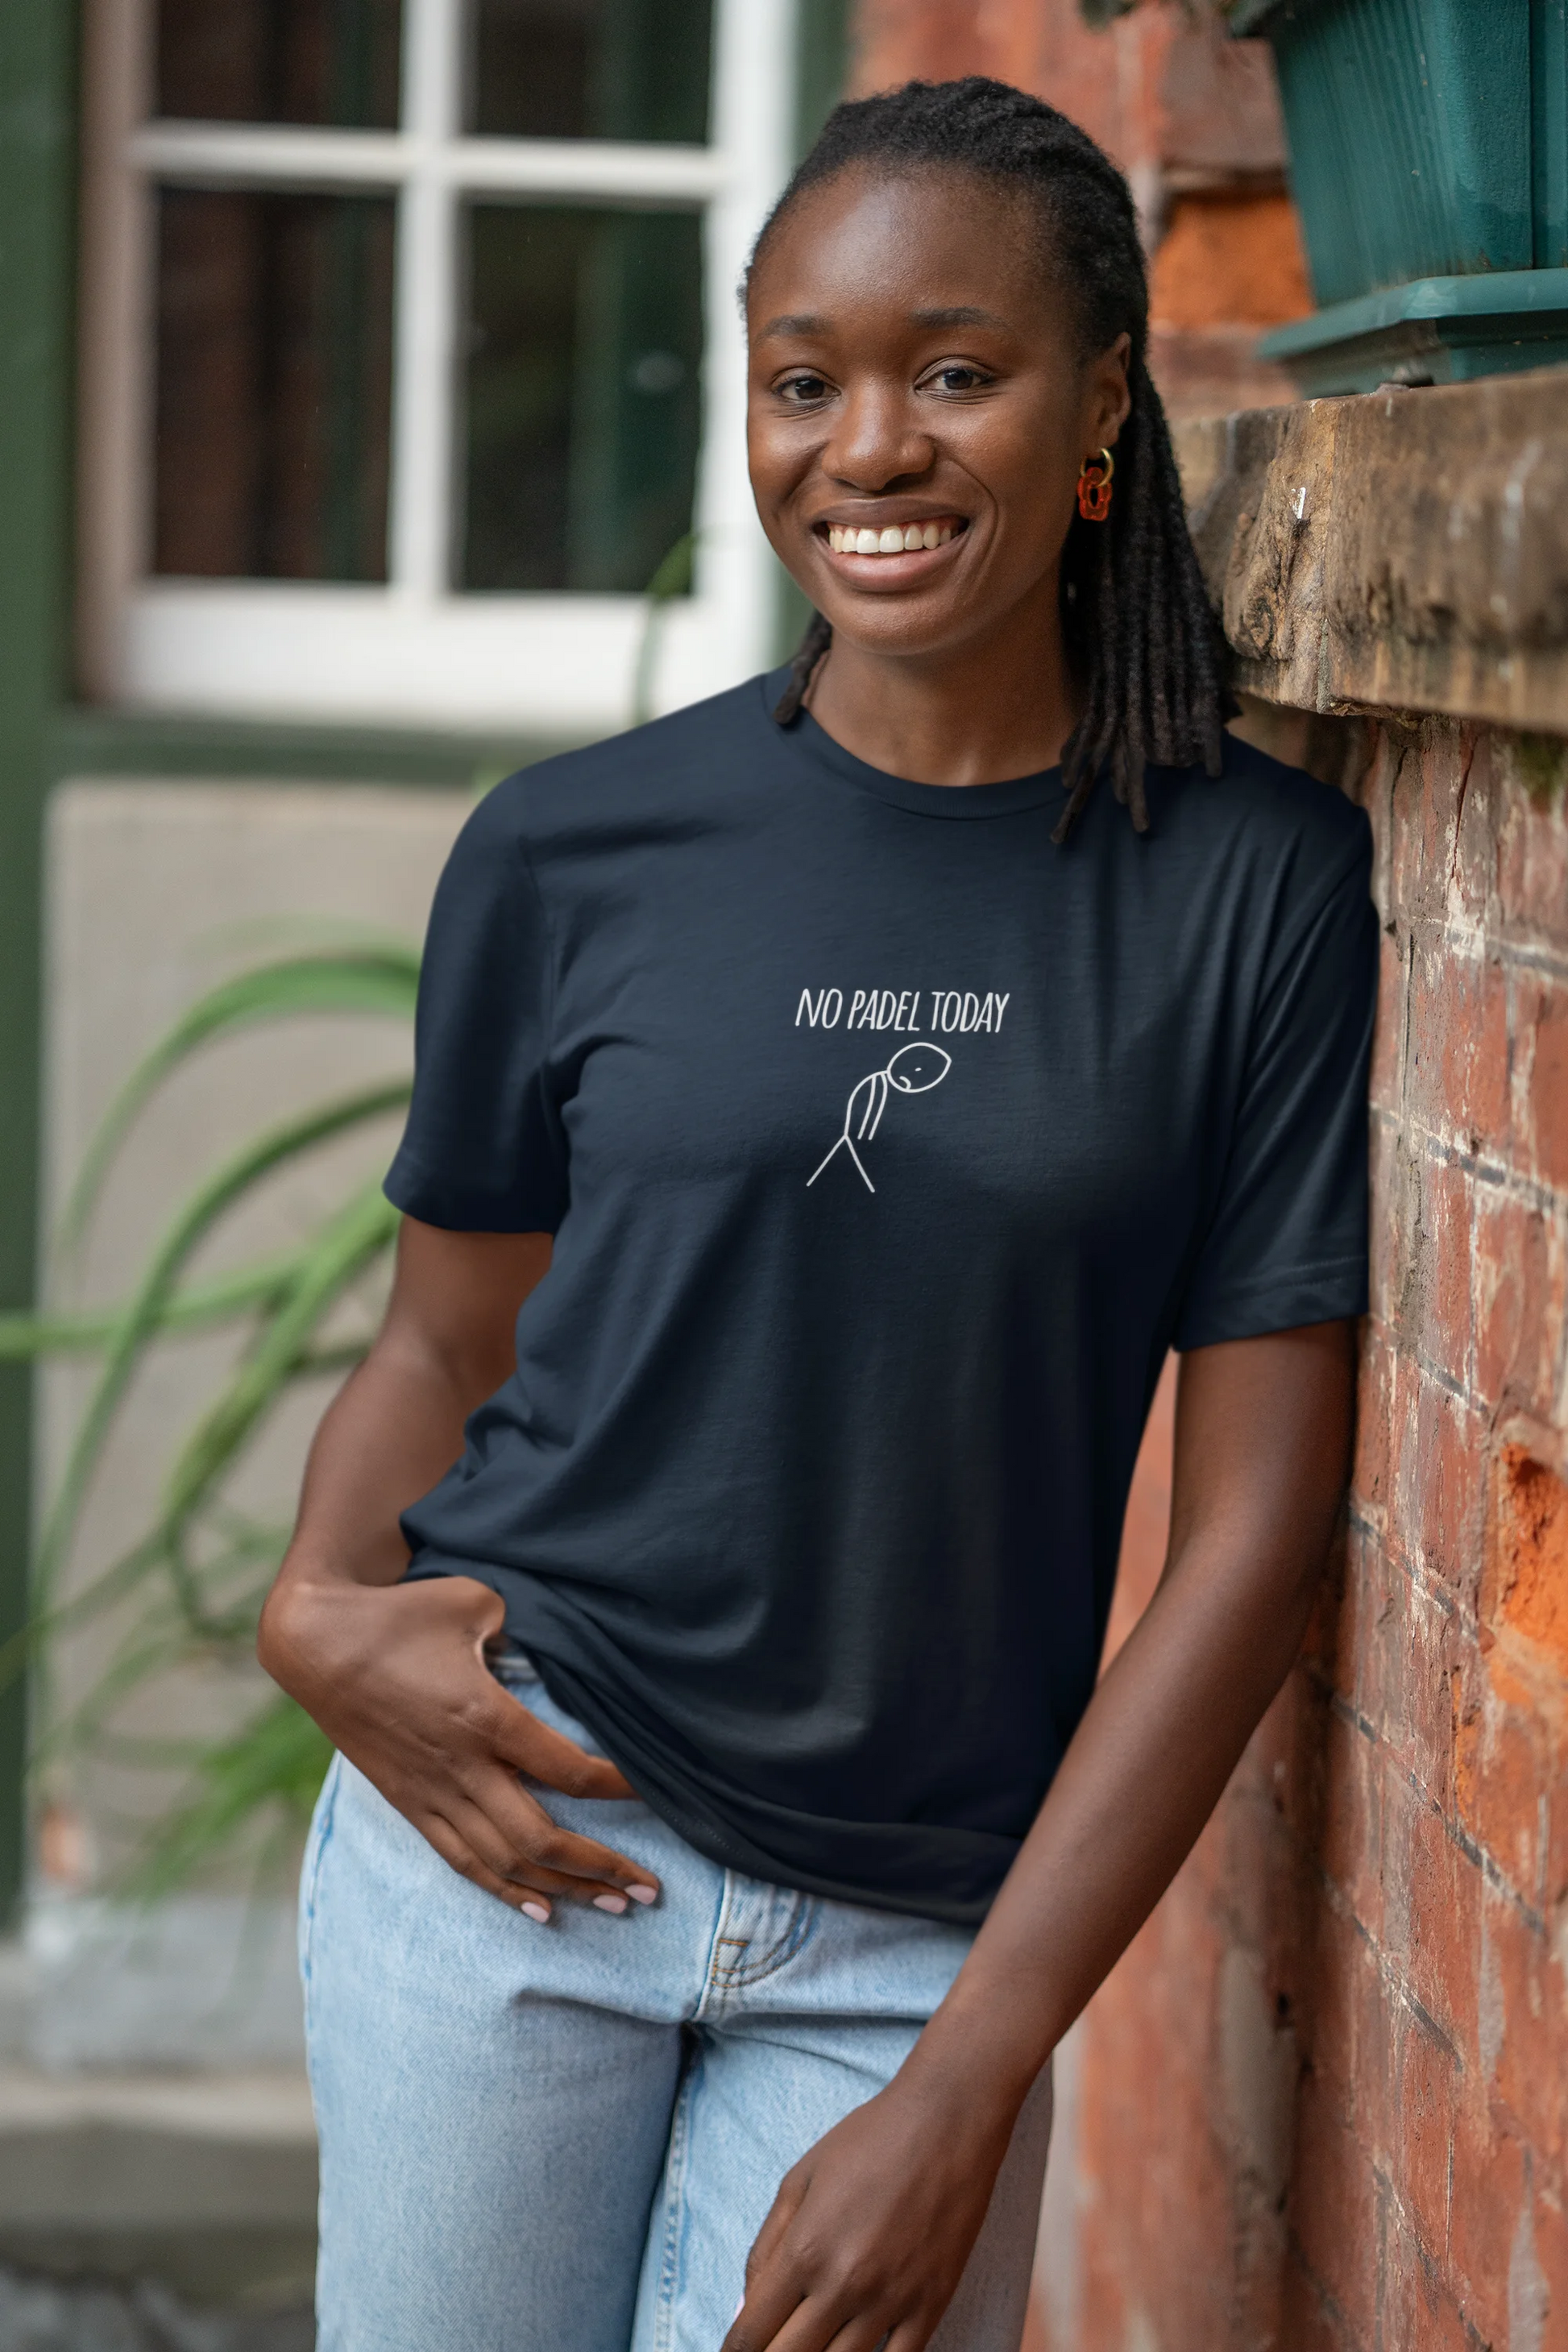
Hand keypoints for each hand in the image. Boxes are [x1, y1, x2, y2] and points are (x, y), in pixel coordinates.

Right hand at [258, 1570, 658, 1920]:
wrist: (315, 1642)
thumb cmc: (400, 1612)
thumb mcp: (475, 1600)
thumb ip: (524, 1627)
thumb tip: (558, 1642)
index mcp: (485, 1717)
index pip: (569, 1771)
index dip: (620, 1787)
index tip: (659, 1792)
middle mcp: (461, 1767)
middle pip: (541, 1838)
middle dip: (600, 1868)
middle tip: (649, 1890)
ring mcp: (432, 1792)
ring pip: (504, 1861)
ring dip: (561, 1888)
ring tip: (611, 1907)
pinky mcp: (409, 1803)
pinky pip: (461, 1860)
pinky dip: (504, 1889)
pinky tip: (539, 1910)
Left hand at [724, 2062, 1017, 2351]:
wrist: (947, 2119)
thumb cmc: (869, 2139)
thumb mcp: (800, 2178)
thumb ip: (765, 2247)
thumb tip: (744, 2307)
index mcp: (804, 2249)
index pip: (753, 2332)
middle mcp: (844, 2283)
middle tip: (770, 2348)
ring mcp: (892, 2300)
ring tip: (812, 2345)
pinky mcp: (932, 2305)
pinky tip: (857, 2350)